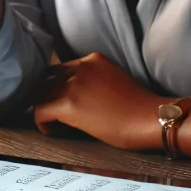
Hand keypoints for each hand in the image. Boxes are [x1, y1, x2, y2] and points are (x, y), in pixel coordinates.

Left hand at [33, 52, 164, 150]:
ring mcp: (73, 84)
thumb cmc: (138, 107)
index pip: (60, 70)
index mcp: (92, 59)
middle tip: (55, 116)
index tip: (61, 103)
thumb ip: (93, 80)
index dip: (57, 87)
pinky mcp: (68, 104)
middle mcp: (80, 67)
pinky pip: (39, 112)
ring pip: (40, 95)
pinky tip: (54, 131)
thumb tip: (76, 96)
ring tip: (57, 125)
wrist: (151, 118)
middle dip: (48, 98)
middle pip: (47, 81)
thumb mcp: (113, 80)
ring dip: (45, 110)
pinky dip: (43, 123)